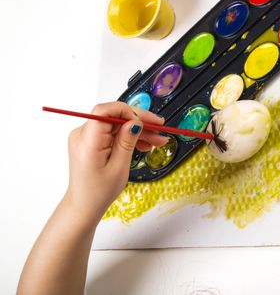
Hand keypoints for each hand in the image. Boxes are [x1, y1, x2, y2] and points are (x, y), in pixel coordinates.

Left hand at [66, 101, 166, 223]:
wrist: (84, 205)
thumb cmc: (98, 192)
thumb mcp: (119, 168)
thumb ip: (127, 142)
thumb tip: (135, 122)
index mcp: (87, 142)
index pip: (105, 111)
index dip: (128, 111)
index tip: (147, 121)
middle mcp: (82, 135)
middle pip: (114, 116)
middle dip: (139, 121)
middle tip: (160, 129)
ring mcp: (86, 137)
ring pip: (116, 124)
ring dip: (137, 130)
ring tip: (157, 140)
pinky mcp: (92, 140)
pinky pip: (113, 131)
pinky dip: (128, 135)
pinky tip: (144, 143)